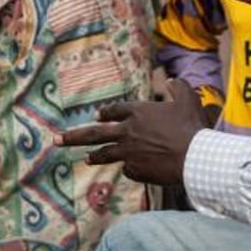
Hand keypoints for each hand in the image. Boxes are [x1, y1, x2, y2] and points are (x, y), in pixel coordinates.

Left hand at [55, 79, 207, 186]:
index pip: (114, 110)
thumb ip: (177, 87)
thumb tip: (171, 80)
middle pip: (94, 134)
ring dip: (94, 155)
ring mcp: (129, 152)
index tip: (97, 116)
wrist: (194, 156)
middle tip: (56, 140)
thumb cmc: (191, 126)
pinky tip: (133, 170)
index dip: (105, 113)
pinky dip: (130, 168)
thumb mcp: (188, 99)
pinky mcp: (136, 169)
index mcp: (137, 111)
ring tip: (85, 158)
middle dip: (73, 136)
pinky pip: (128, 169)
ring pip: (105, 154)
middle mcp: (127, 131)